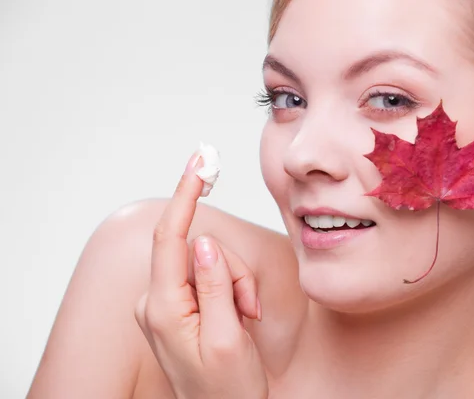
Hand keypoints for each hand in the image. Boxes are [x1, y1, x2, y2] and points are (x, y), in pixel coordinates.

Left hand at [135, 152, 267, 398]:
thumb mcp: (227, 338)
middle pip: (201, 252)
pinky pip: (210, 277)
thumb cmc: (226, 390)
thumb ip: (214, 286)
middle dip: (233, 271)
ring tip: (244, 318)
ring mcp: (168, 303)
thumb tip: (205, 241)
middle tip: (248, 308)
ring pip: (211, 263)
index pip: (170, 237)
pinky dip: (231, 291)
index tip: (199, 164)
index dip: (185, 196)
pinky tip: (238, 317)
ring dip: (235, 285)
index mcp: (163, 308)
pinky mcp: (180, 305)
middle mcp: (158, 300)